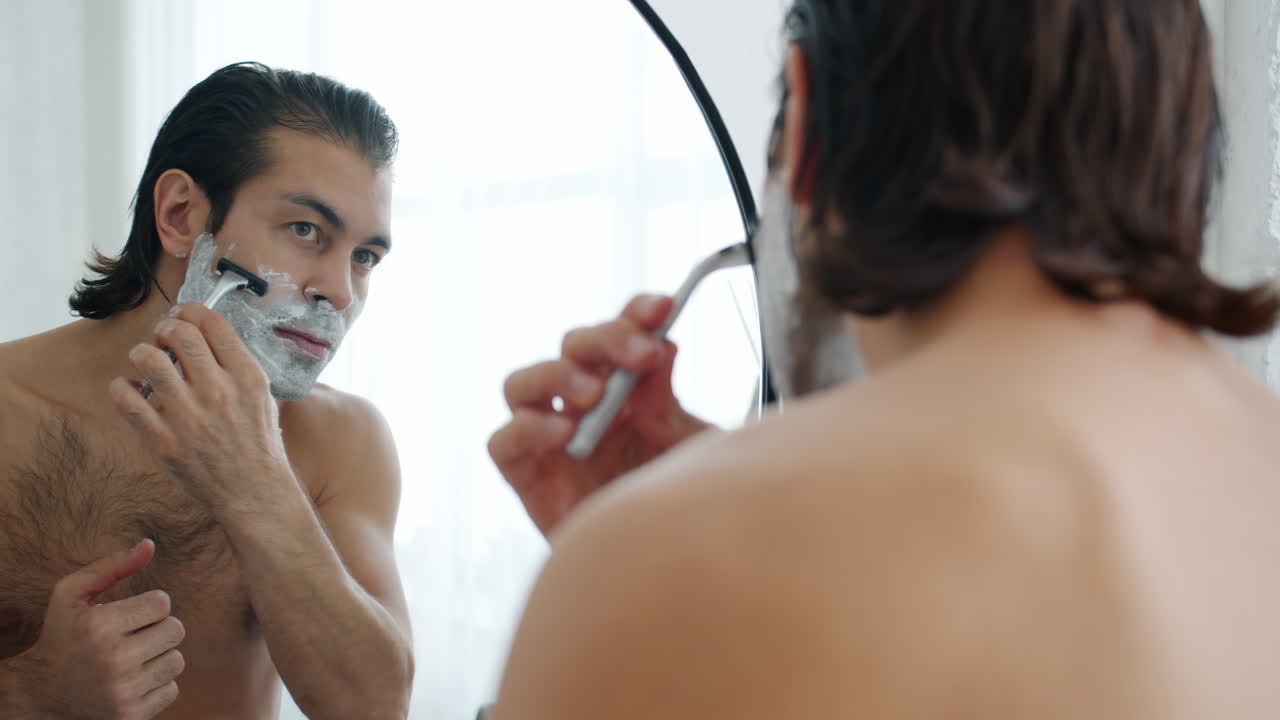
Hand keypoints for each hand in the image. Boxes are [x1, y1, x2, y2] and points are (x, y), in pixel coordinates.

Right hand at [13, 540, 184, 719]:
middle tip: (135, 636)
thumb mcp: (71, 595)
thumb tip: (150, 544)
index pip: (162, 603)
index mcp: (99, 626)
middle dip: (158, 629)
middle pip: (175, 630)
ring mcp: (122, 691)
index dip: (150, 605)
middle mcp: (113, 659)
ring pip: (176, 660)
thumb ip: (111, 566)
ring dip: (159, 657)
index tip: (132, 614)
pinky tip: (132, 681)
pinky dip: (156, 684)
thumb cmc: (61, 636)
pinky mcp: (130, 715)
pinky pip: (171, 689)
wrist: (40, 693)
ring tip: (133, 658)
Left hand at [110, 303, 292, 512]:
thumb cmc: (257, 442)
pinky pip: (126, 399)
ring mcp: (189, 417)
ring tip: (147, 364)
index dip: (190, 310)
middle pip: (179, 332)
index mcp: (247, 376)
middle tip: (163, 340)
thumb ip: (236, 364)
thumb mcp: (262, 395)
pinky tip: (132, 390)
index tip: (181, 317)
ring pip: (148, 359)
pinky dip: (122, 387)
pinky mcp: (163, 441)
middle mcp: (219, 391)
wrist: (253, 491)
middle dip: (164, 328)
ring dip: (142, 353)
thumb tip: (203, 332)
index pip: (211, 322)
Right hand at [488, 294, 712, 536]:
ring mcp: (549, 436)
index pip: (621, 333)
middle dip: (606, 340)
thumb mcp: (683, 450)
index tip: (662, 309)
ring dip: (557, 376)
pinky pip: (504, 443)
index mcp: (624, 386)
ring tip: (593, 394)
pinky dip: (527, 430)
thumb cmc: (671, 505)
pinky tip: (562, 434)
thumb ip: (668, 403)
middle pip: (572, 347)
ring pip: (522, 383)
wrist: (656, 568)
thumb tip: (662, 347)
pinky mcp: (526, 475)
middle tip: (642, 354)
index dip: (635, 314)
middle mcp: (581, 403)